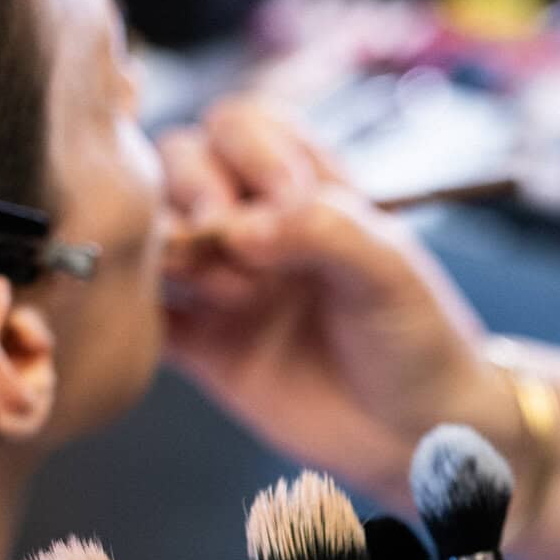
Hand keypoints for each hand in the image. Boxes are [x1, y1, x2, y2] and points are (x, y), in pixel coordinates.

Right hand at [160, 96, 502, 497]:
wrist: (417, 434)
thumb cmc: (419, 338)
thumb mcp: (390, 269)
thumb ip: (322, 229)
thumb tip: (239, 228)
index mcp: (304, 190)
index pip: (241, 125)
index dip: (247, 150)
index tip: (283, 198)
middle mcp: (256, 227)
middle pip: (180, 163)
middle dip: (194, 192)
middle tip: (236, 249)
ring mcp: (224, 283)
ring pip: (155, 230)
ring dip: (171, 247)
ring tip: (228, 294)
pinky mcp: (203, 346)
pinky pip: (146, 314)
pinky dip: (140, 309)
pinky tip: (171, 319)